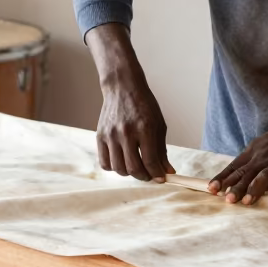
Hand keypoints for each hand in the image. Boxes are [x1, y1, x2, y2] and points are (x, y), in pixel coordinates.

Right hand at [86, 23, 172, 181]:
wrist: (122, 88)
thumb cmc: (144, 105)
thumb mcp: (159, 125)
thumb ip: (162, 150)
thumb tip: (167, 172)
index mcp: (144, 128)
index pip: (150, 161)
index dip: (157, 174)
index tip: (161, 179)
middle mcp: (126, 132)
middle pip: (133, 168)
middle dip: (144, 177)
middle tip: (149, 175)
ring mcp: (111, 135)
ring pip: (118, 168)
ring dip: (129, 173)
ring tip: (136, 167)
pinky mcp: (100, 136)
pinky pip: (105, 162)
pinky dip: (114, 167)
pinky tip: (122, 161)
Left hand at [207, 80, 267, 204]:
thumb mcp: (264, 143)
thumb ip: (252, 159)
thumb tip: (237, 175)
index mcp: (255, 150)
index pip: (235, 166)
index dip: (223, 178)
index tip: (211, 189)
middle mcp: (265, 157)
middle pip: (247, 174)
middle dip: (235, 187)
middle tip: (226, 200)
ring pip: (265, 176)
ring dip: (255, 189)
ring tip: (246, 202)